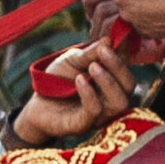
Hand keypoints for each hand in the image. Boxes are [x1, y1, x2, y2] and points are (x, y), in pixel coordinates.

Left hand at [8, 38, 140, 148]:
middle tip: (103, 52)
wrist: (35, 103)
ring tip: (92, 66)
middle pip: (129, 85)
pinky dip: (89, 94)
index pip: (127, 67)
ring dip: (108, 82)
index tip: (113, 37)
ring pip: (119, 102)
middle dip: (119, 67)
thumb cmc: (56, 80)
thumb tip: (109, 39)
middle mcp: (110, 99)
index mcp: (111, 81)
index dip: (124, 52)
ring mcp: (99, 115)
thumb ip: (91, 53)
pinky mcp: (83, 126)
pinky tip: (79, 80)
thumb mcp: (72, 60)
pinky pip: (95, 111)